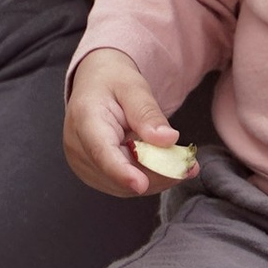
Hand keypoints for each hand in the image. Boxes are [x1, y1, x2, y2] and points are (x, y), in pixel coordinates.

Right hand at [65, 47, 184, 196]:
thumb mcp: (134, 87)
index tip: (142, 184)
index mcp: (85, 118)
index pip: (101, 151)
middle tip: (189, 166)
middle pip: (117, 173)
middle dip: (155, 175)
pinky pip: (122, 185)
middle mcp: (78, 146)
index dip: (121, 172)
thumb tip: (168, 139)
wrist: (96, 85)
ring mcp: (83, 163)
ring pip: (122, 186)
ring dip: (155, 179)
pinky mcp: (93, 174)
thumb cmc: (113, 82)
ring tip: (183, 165)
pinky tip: (165, 167)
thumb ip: (148, 113)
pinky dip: (147, 179)